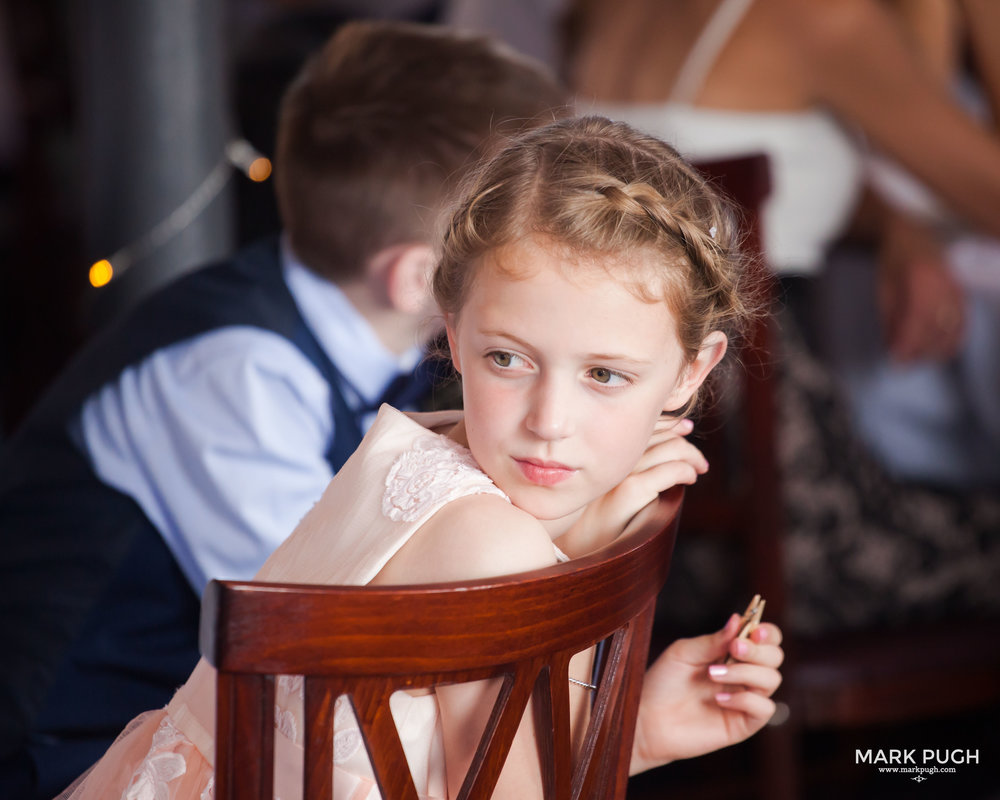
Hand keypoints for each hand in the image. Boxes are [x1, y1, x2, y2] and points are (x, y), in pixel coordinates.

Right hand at [561, 417, 707, 553]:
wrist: (571, 547)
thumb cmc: (585, 522)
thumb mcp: (599, 488)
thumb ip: (617, 469)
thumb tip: (652, 457)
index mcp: (601, 451)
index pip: (640, 424)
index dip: (667, 422)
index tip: (685, 426)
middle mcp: (608, 455)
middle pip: (657, 433)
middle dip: (683, 440)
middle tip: (697, 458)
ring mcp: (619, 473)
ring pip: (669, 448)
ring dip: (691, 456)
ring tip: (699, 468)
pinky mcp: (628, 492)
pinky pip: (669, 472)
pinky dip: (686, 471)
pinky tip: (690, 478)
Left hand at [629, 613, 783, 774]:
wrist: (648, 719)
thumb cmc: (663, 683)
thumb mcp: (684, 653)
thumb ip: (713, 640)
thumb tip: (737, 619)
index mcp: (730, 653)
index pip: (765, 638)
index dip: (767, 632)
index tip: (755, 630)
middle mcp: (742, 674)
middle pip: (775, 656)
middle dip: (758, 650)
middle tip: (734, 648)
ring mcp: (745, 698)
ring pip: (771, 679)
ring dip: (745, 672)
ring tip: (713, 674)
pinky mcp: (744, 723)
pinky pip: (764, 708)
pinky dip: (745, 699)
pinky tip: (719, 699)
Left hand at [878, 214, 964, 361]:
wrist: (911, 235)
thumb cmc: (892, 263)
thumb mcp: (884, 289)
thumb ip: (891, 318)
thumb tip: (892, 349)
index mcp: (920, 277)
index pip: (918, 318)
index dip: (909, 342)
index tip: (896, 360)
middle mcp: (944, 282)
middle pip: (937, 326)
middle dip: (920, 350)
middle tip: (902, 364)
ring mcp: (956, 286)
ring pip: (952, 327)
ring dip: (935, 349)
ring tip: (916, 360)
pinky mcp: (962, 292)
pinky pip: (962, 322)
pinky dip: (952, 340)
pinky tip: (938, 352)